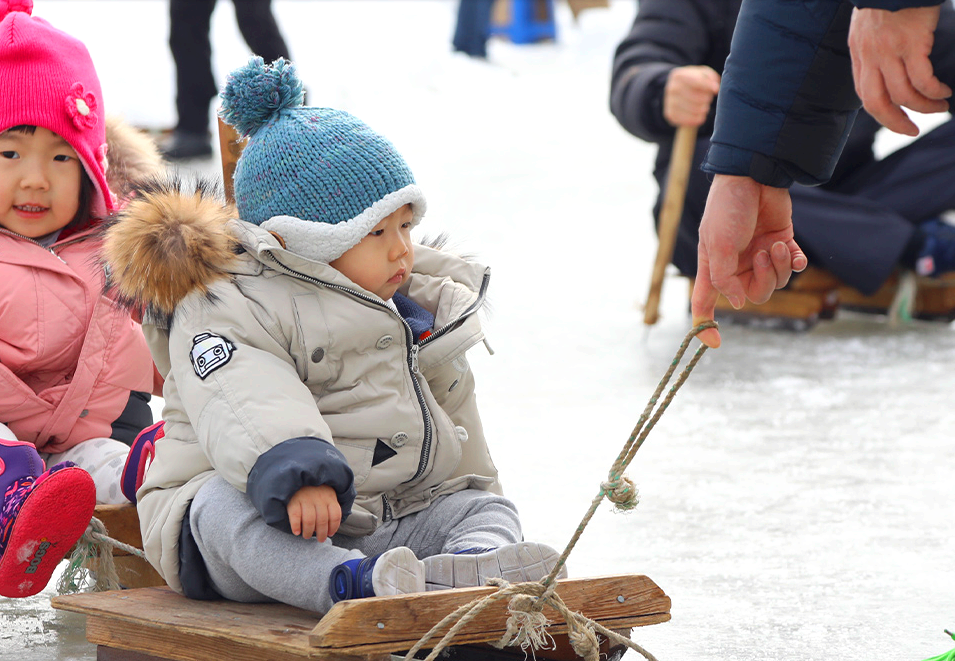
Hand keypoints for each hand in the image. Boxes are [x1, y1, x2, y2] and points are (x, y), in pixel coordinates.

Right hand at [287, 485, 341, 540]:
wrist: (298, 473)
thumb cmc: (315, 488)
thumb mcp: (327, 493)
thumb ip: (330, 506)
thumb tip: (332, 527)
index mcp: (329, 496)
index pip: (335, 515)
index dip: (334, 527)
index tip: (330, 533)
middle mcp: (318, 498)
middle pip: (322, 521)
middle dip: (322, 533)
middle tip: (320, 540)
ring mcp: (305, 498)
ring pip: (309, 520)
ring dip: (308, 532)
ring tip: (307, 536)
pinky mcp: (293, 500)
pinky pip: (295, 516)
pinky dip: (295, 526)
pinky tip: (296, 532)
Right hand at [663, 65, 720, 126]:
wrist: (678, 93)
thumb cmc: (694, 82)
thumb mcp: (702, 74)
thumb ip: (711, 78)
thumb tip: (715, 88)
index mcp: (678, 75)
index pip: (696, 81)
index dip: (708, 86)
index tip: (716, 90)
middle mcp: (671, 88)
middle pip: (698, 97)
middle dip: (707, 98)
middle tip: (707, 98)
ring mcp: (669, 102)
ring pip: (695, 110)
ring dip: (704, 109)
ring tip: (703, 105)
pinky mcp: (670, 115)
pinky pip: (690, 120)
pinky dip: (698, 119)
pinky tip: (700, 114)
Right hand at [691, 175, 806, 347]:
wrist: (754, 176)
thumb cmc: (727, 208)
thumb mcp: (717, 245)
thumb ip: (724, 277)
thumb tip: (740, 303)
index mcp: (714, 266)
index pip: (705, 302)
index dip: (706, 325)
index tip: (713, 344)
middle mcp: (736, 265)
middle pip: (753, 295)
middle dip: (762, 280)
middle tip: (761, 256)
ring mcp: (759, 255)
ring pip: (776, 282)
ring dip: (778, 267)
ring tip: (774, 244)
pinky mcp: (781, 243)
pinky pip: (792, 267)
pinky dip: (794, 263)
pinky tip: (793, 254)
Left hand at [849, 6, 949, 135]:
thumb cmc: (887, 1)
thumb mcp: (868, 30)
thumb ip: (873, 54)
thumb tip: (885, 77)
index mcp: (859, 55)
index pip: (865, 95)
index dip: (881, 114)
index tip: (897, 122)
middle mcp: (871, 57)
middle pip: (878, 103)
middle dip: (895, 122)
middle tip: (913, 130)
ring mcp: (890, 51)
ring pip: (903, 94)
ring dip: (923, 107)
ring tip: (939, 106)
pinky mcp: (912, 43)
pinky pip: (922, 79)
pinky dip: (933, 91)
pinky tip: (943, 91)